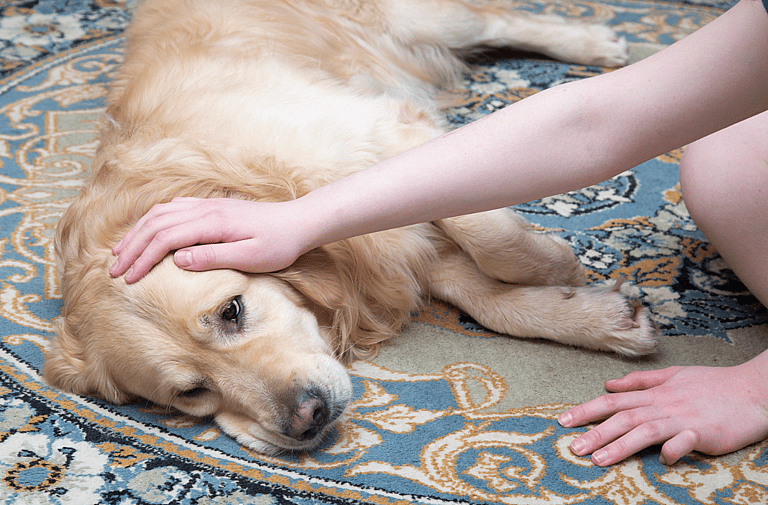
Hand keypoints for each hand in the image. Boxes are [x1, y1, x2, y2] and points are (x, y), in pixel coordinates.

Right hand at [110, 197, 311, 282]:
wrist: (299, 222)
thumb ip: (214, 258)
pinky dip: (153, 220)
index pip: (165, 238)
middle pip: (155, 224)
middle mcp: (205, 209)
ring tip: (120, 252)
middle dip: (131, 247)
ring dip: (137, 232)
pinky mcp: (212, 207)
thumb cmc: (279, 244)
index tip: (127, 279)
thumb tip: (178, 260)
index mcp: (212, 222)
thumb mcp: (251, 257)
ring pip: (160, 213)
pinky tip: (147, 232)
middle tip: (113, 271)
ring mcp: (207, 205)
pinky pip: (173, 208)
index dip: (142, 259)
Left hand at [558, 356, 767, 465]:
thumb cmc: (713, 384)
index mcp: (655, 393)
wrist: (752, 390)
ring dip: (620, 445)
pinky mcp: (705, 432)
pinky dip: (673, 450)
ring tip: (598, 459)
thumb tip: (609, 384)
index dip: (587, 410)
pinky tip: (661, 460)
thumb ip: (640, 382)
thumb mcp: (673, 375)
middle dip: (595, 432)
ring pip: (645, 430)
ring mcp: (683, 419)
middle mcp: (664, 405)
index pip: (613, 402)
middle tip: (572, 447)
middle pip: (623, 418)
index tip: (563, 421)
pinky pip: (685, 442)